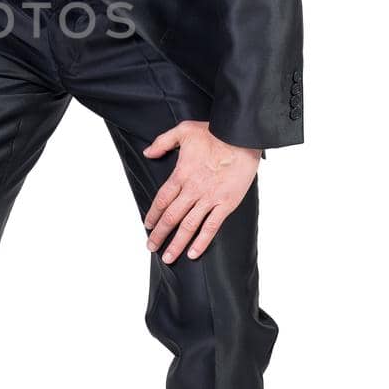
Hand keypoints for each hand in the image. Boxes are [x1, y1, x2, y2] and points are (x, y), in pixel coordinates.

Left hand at [140, 121, 260, 262]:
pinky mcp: (226, 204)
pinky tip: (193, 253)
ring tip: (167, 257)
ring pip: (188, 226)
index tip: (147, 225)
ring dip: (176, 243)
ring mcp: (210, 198)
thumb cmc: (214, 133)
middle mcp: (193, 189)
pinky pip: (211, 227)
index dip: (153, 214)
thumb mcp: (183, 130)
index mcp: (181, 174)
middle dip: (159, 234)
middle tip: (150, 246)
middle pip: (171, 216)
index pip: (162, 199)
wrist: (241, 137)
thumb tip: (148, 153)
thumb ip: (162, 142)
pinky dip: (202, 241)